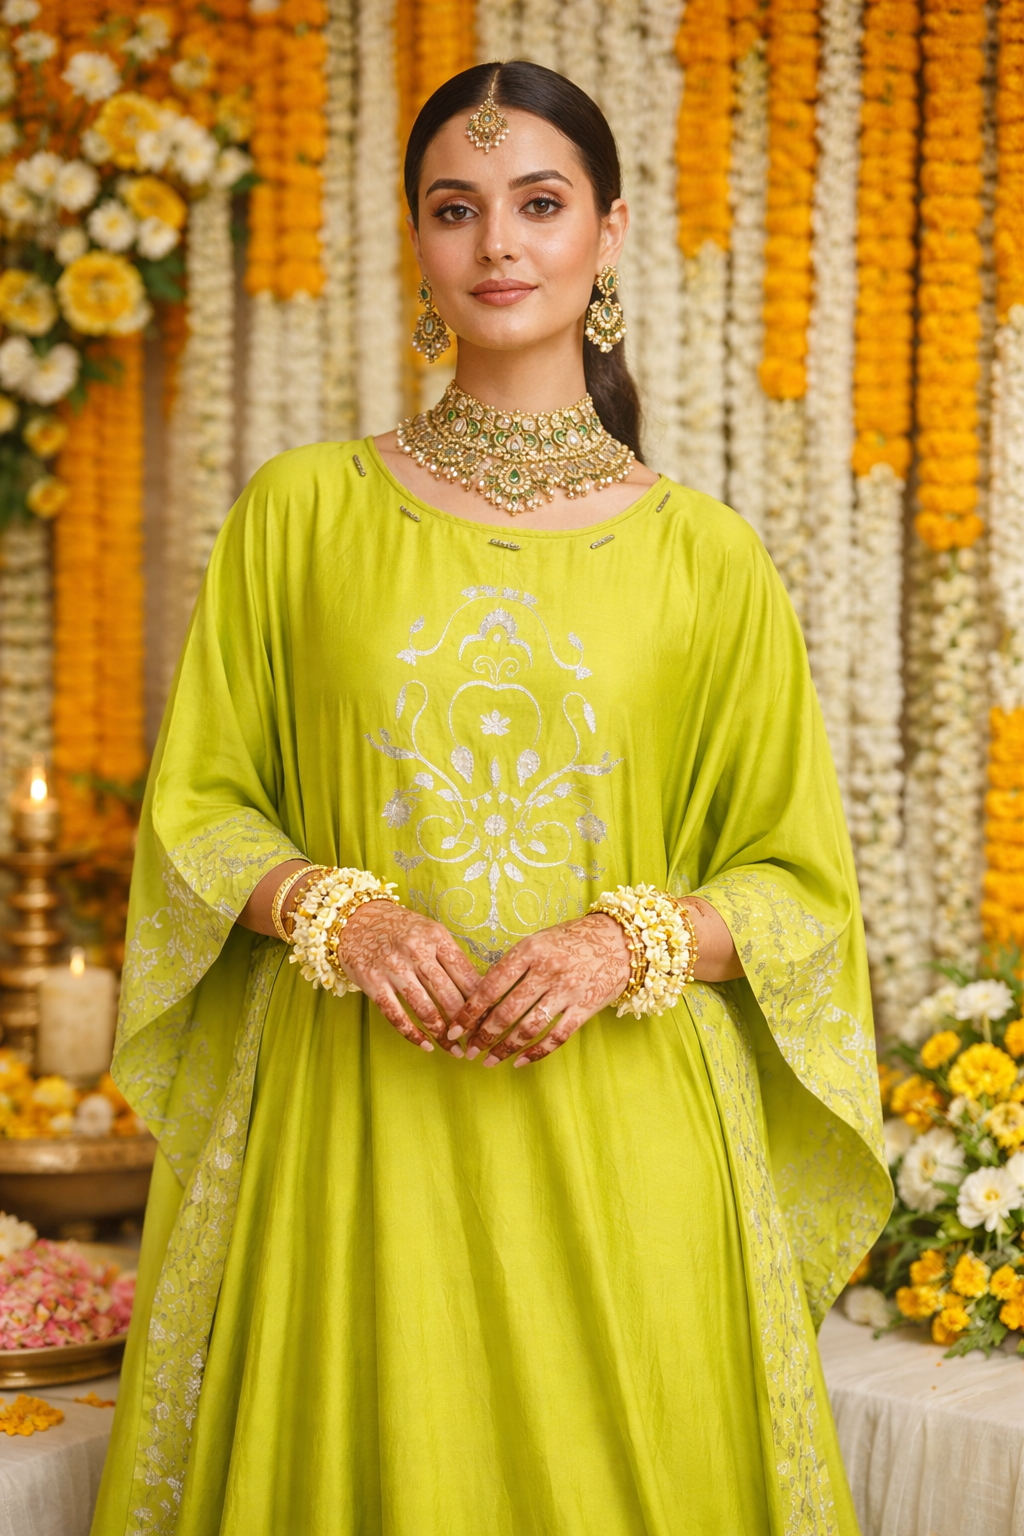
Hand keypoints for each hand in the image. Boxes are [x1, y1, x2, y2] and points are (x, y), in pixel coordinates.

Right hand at [336, 902, 479, 1054]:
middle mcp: (416, 950)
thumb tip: (477, 992)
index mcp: (436, 936)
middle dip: (465, 1024)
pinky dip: (412, 1034)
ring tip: (454, 1050)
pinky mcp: (372, 982)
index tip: (488, 1020)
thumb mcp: (428, 932)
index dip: (481, 1002)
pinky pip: (396, 1015)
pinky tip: (425, 1045)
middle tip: (475, 1042)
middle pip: (449, 996)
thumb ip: (449, 957)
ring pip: (425, 1009)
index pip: (466, 975)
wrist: (354, 920)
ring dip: (442, 1035)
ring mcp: (393, 967)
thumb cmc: (399, 929)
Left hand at [446, 913, 629, 1067]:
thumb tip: (480, 996)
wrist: (620, 941)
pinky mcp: (585, 1008)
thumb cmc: (571, 940)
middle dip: (483, 1036)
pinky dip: (535, 1053)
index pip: (491, 986)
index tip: (454, 1029)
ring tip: (488, 1060)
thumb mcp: (538, 941)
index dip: (470, 1011)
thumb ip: (513, 965)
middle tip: (468, 1051)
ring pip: (528, 1027)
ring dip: (505, 1048)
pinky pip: (556, 1037)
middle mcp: (548, 970)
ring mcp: (568, 991)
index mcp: (530, 950)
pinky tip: (519, 1062)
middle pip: (507, 1011)